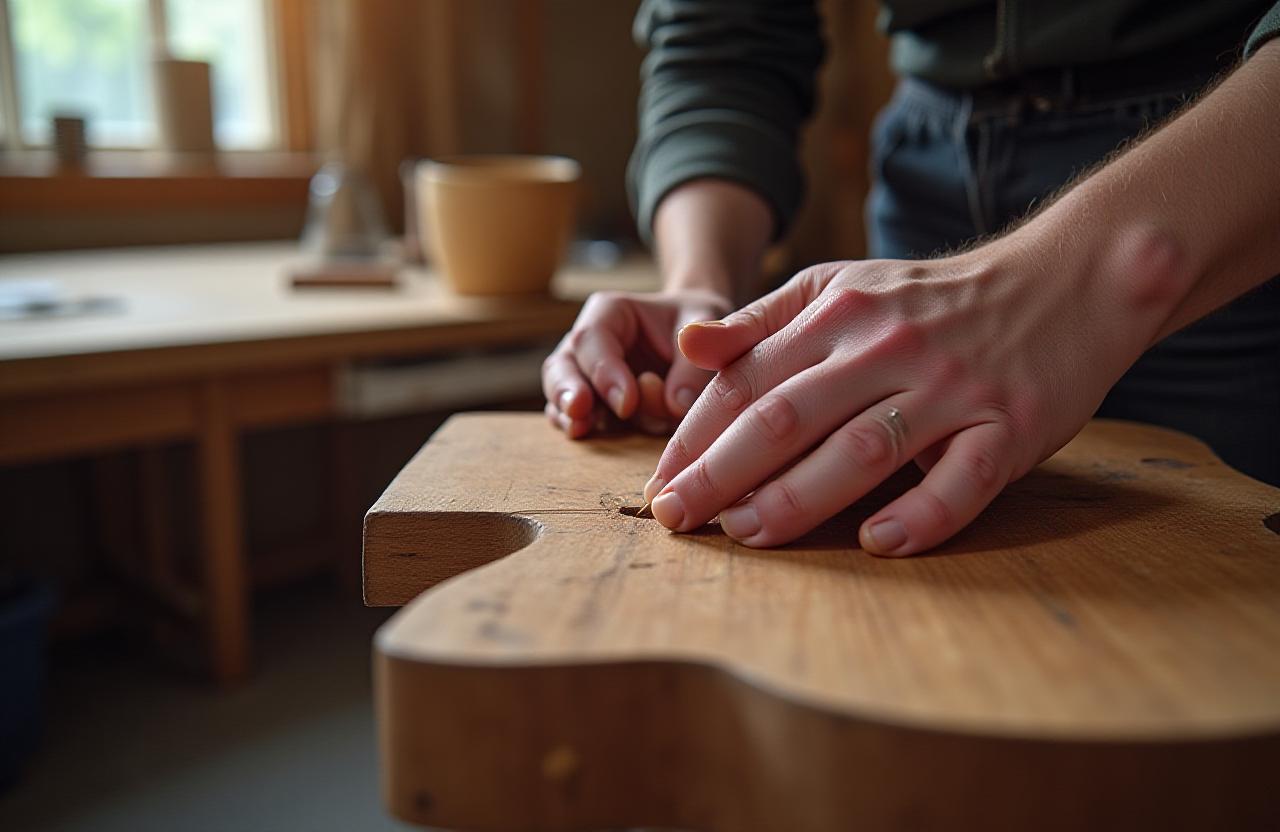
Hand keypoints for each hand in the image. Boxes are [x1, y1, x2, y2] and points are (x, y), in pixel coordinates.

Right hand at [542, 288, 732, 437]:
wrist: (700, 339)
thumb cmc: (698, 324)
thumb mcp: (706, 328)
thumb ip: (693, 363)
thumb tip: (676, 405)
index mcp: (611, 313)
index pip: (593, 338)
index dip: (605, 372)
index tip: (628, 403)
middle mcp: (591, 344)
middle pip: (563, 364)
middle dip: (568, 389)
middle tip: (580, 409)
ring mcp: (587, 376)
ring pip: (562, 393)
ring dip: (568, 413)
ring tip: (578, 428)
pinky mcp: (595, 405)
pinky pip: (574, 416)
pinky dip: (577, 427)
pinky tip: (583, 435)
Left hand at [641, 229, 1184, 554]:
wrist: (1066, 280)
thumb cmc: (934, 299)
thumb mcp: (843, 286)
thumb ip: (765, 321)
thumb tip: (689, 348)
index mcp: (838, 313)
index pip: (747, 379)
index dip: (694, 434)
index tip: (658, 482)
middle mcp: (887, 347)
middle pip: (787, 414)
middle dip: (720, 471)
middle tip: (675, 518)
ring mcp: (952, 387)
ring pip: (863, 448)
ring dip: (797, 498)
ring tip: (744, 534)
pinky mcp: (1011, 425)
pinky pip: (962, 480)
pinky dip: (921, 514)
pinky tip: (878, 542)